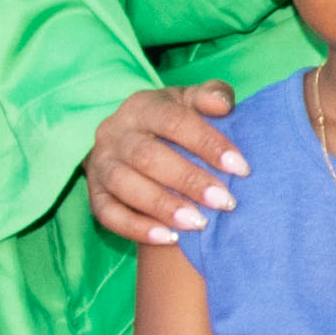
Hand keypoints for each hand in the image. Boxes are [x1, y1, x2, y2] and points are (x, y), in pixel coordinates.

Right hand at [88, 82, 246, 246]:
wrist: (129, 137)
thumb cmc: (172, 120)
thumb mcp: (190, 101)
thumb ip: (212, 96)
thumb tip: (222, 104)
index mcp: (142, 106)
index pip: (175, 121)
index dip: (208, 144)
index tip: (241, 168)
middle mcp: (115, 133)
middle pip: (148, 157)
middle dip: (189, 180)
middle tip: (225, 202)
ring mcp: (100, 164)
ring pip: (126, 186)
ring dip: (164, 207)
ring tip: (199, 223)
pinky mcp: (94, 194)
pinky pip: (109, 214)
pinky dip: (138, 229)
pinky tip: (170, 238)